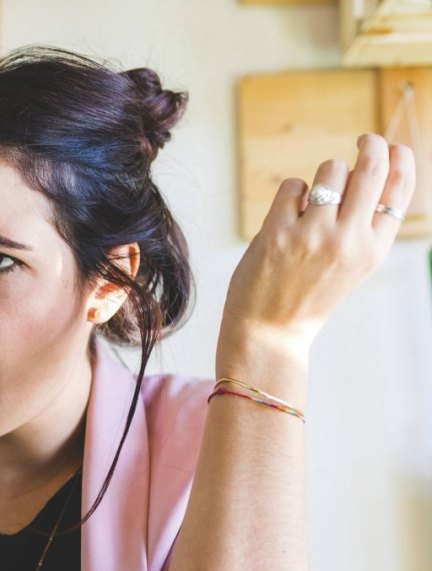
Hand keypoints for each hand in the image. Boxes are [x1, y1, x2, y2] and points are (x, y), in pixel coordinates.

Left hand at [222, 133, 414, 360]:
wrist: (270, 330)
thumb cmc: (310, 293)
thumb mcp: (353, 265)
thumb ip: (366, 224)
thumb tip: (370, 166)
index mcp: (373, 249)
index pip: (400, 189)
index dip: (401, 159)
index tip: (394, 146)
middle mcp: (348, 240)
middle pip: (372, 167)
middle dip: (372, 143)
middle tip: (366, 139)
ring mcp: (313, 235)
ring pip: (331, 170)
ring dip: (324, 175)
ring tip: (314, 199)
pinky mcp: (278, 232)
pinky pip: (293, 185)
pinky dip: (292, 193)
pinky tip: (287, 215)